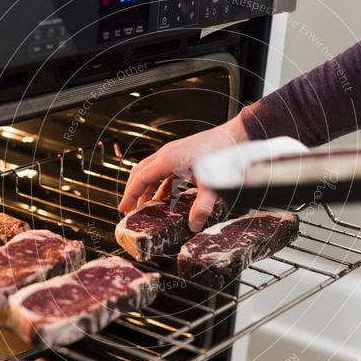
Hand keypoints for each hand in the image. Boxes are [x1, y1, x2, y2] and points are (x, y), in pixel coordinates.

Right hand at [118, 114, 248, 230]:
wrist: (237, 135)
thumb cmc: (223, 152)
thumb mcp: (212, 184)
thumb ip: (202, 206)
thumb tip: (194, 225)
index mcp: (168, 159)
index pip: (141, 178)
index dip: (130, 195)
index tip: (123, 209)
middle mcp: (167, 154)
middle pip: (141, 172)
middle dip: (133, 191)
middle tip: (129, 209)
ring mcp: (175, 153)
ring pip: (152, 171)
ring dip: (147, 188)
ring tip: (145, 206)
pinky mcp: (183, 155)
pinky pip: (165, 171)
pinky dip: (160, 185)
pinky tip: (166, 198)